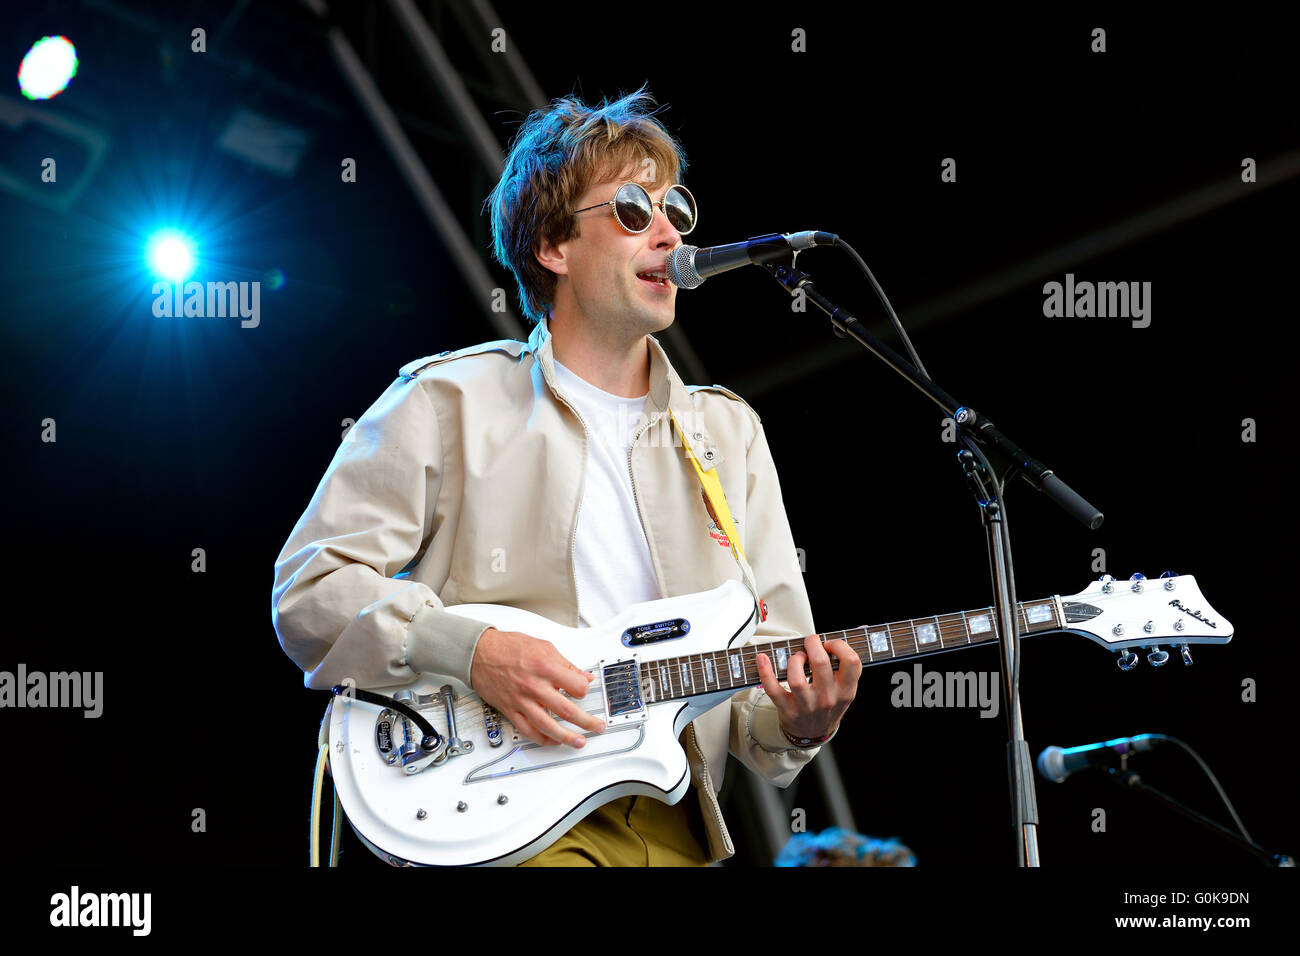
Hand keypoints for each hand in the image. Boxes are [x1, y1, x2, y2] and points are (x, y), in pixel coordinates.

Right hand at [469, 628, 605, 747]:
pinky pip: (528, 730)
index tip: (585, 691)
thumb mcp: (543, 647)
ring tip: (579, 741)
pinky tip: (552, 741)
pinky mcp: (511, 710)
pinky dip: (542, 739)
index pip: (577, 687)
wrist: (479, 653)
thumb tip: (583, 676)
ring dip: (566, 737)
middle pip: (566, 710)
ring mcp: (522, 701)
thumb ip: (566, 664)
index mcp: (546, 668)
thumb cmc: (508, 647)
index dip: (585, 690)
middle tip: (596, 726)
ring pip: (548, 726)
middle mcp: (535, 686)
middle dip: (586, 721)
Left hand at [756, 635, 861, 740]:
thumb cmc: (827, 706)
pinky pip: (773, 689)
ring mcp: (806, 705)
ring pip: (796, 677)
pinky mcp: (787, 708)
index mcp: (845, 690)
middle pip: (820, 663)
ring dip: (794, 659)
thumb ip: (843, 669)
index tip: (830, 643)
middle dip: (812, 644)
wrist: (813, 735)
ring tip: (797, 657)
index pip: (851, 661)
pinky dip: (765, 672)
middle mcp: (827, 698)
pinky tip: (762, 659)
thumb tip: (836, 639)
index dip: (839, 645)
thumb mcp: (843, 691)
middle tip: (810, 642)